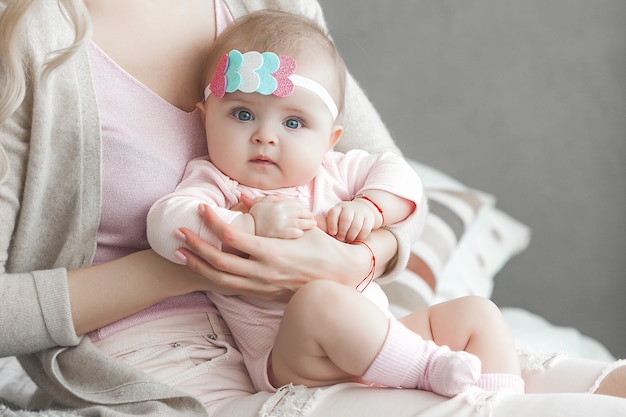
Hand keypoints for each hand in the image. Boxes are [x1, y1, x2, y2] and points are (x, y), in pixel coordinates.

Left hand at [175, 204, 394, 300]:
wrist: (340, 277)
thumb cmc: (323, 247)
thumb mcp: (300, 224)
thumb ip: (270, 208)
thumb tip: (244, 194)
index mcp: (272, 252)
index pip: (232, 237)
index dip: (212, 222)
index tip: (201, 209)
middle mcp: (263, 272)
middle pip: (219, 262)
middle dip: (195, 246)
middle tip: (178, 232)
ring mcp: (262, 287)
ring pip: (221, 280)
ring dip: (198, 266)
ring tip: (181, 253)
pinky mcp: (263, 294)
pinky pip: (232, 287)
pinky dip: (214, 278)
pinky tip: (204, 268)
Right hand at [248, 195, 315, 238]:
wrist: (245, 229)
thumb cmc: (254, 216)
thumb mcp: (261, 203)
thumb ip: (272, 198)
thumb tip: (280, 196)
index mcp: (279, 204)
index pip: (297, 204)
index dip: (303, 208)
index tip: (306, 212)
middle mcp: (282, 212)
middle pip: (302, 212)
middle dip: (309, 216)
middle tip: (313, 220)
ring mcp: (282, 223)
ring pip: (302, 222)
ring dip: (309, 224)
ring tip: (312, 226)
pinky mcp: (281, 234)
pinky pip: (296, 232)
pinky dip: (300, 232)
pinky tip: (301, 233)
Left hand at [324, 200, 380, 241]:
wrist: (363, 210)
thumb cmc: (343, 218)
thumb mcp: (334, 217)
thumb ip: (324, 222)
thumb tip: (312, 226)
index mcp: (338, 208)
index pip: (333, 213)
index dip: (332, 224)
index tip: (332, 233)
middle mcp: (349, 208)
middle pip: (345, 219)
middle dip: (342, 231)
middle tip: (340, 238)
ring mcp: (360, 212)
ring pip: (356, 225)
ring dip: (351, 235)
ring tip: (348, 239)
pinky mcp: (369, 218)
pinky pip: (365, 229)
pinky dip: (360, 236)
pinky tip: (357, 239)